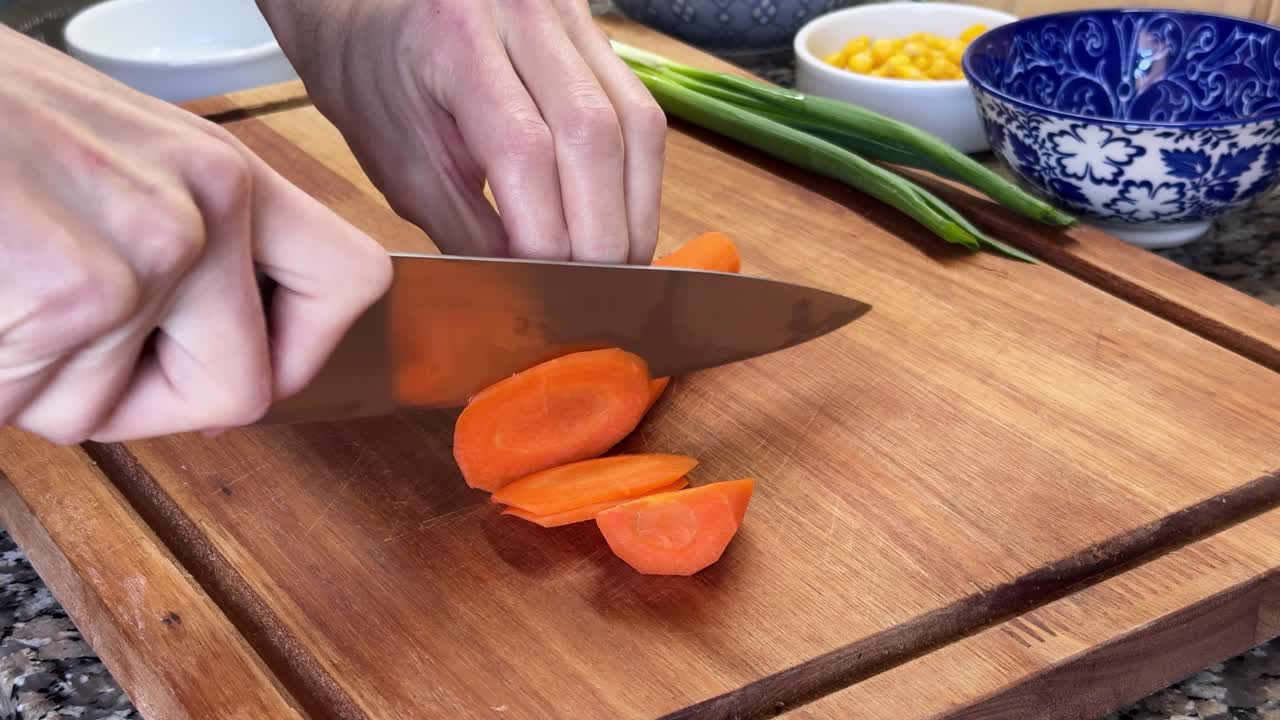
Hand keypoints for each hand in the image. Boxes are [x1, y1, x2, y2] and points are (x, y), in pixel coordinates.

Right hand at [0, 27, 391, 444]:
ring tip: (6, 287)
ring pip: (123, 412)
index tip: (257, 364)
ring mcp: (147, 253)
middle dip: (149, 397)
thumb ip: (187, 239)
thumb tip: (233, 336)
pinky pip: (49, 407)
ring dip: (51, 382)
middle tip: (73, 341)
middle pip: (243, 391)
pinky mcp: (73, 297)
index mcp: (224, 171)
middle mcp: (206, 207)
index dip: (306, 351)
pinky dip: (1, 380)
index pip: (352, 284)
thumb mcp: (114, 159)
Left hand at [258, 0, 666, 263]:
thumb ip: (467, 231)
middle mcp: (521, 10)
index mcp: (454, 40)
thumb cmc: (377, 89)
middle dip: (601, 232)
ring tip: (619, 267)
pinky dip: (637, 178)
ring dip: (635, 210)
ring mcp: (567, 16)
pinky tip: (622, 221)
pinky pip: (640, 113)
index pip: (524, 151)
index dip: (546, 236)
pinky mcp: (594, 34)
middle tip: (594, 295)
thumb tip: (529, 291)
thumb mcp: (403, 169)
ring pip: (636, 124)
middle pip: (593, 135)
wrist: (373, 19)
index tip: (547, 294)